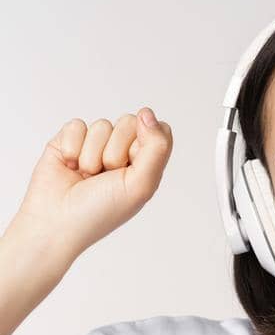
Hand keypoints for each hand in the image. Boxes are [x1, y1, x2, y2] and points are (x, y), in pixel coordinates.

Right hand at [9, 108, 173, 263]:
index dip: (145, 143)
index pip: (158, 130)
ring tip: (86, 176)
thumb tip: (147, 112)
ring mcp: (95, 145)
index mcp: (146, 163)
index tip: (132, 165)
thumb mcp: (141, 184)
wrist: (56, 222)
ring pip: (102, 125)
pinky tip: (69, 167)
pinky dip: (72, 148)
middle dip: (116, 151)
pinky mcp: (69, 141)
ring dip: (92, 155)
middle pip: (129, 122)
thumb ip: (156, 147)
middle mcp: (122, 151)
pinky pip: (77, 126)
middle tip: (106, 175)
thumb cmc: (101, 211)